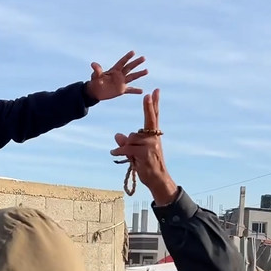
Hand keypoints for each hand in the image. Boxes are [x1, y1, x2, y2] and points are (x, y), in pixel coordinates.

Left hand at [86, 51, 146, 100]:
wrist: (96, 92)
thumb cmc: (95, 82)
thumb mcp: (96, 76)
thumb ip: (97, 70)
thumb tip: (93, 64)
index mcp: (114, 70)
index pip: (122, 62)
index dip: (127, 57)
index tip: (133, 52)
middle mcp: (119, 75)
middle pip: (129, 67)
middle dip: (136, 63)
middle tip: (144, 58)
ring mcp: (121, 82)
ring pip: (132, 77)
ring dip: (139, 74)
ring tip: (146, 71)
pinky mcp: (121, 90)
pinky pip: (130, 90)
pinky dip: (135, 90)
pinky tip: (142, 91)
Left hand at [110, 89, 178, 203]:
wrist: (156, 179)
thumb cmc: (146, 165)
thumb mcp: (135, 152)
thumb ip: (127, 142)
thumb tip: (117, 135)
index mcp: (153, 135)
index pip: (154, 116)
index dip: (154, 104)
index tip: (155, 91)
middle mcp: (154, 138)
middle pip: (149, 119)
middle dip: (149, 107)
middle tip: (148, 95)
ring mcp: (151, 145)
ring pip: (131, 138)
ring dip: (125, 147)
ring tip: (129, 156)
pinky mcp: (145, 153)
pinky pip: (127, 148)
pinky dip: (119, 151)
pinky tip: (114, 153)